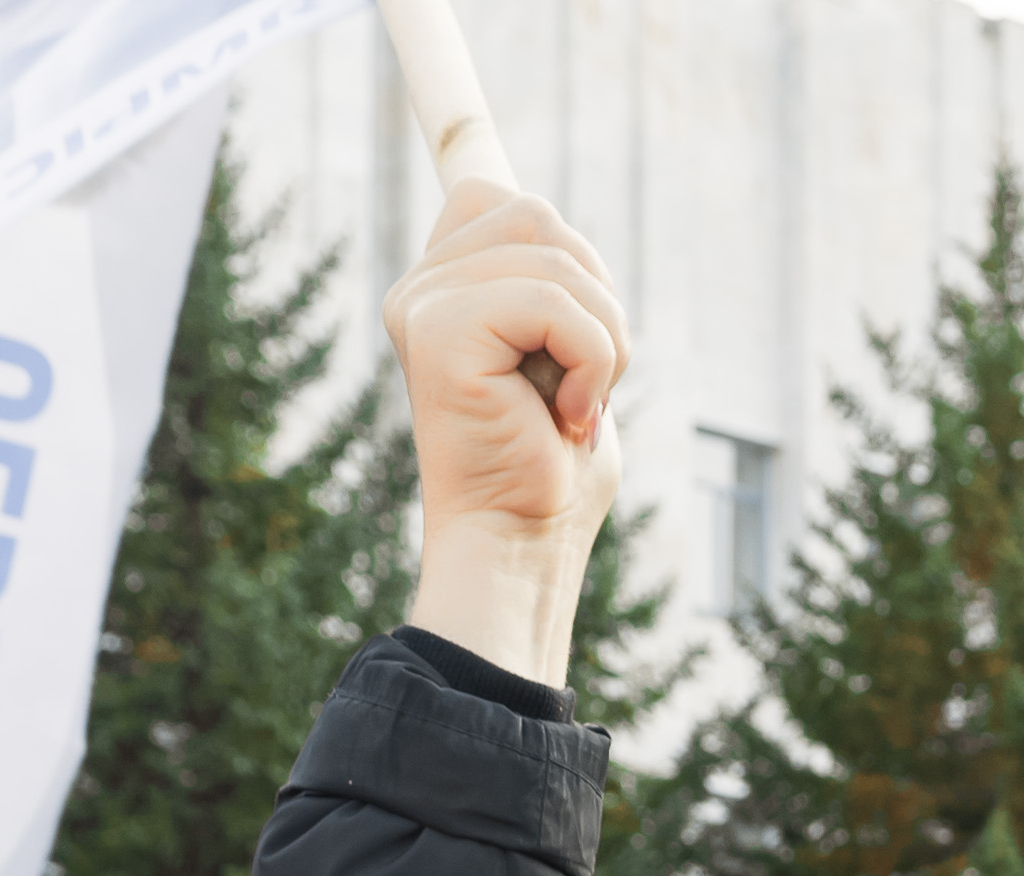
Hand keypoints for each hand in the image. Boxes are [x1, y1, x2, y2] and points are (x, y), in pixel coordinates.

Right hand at [383, 177, 628, 686]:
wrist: (520, 548)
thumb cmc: (551, 471)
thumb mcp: (567, 361)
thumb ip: (555, 288)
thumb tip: (548, 222)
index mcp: (441, 290)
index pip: (488, 195)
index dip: (524, 205)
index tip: (514, 180)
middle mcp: (420, 289)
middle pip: (538, 216)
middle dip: (596, 297)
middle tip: (583, 384)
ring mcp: (422, 305)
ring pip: (556, 254)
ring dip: (604, 336)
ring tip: (576, 406)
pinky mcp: (439, 331)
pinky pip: (556, 303)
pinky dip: (593, 360)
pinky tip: (568, 418)